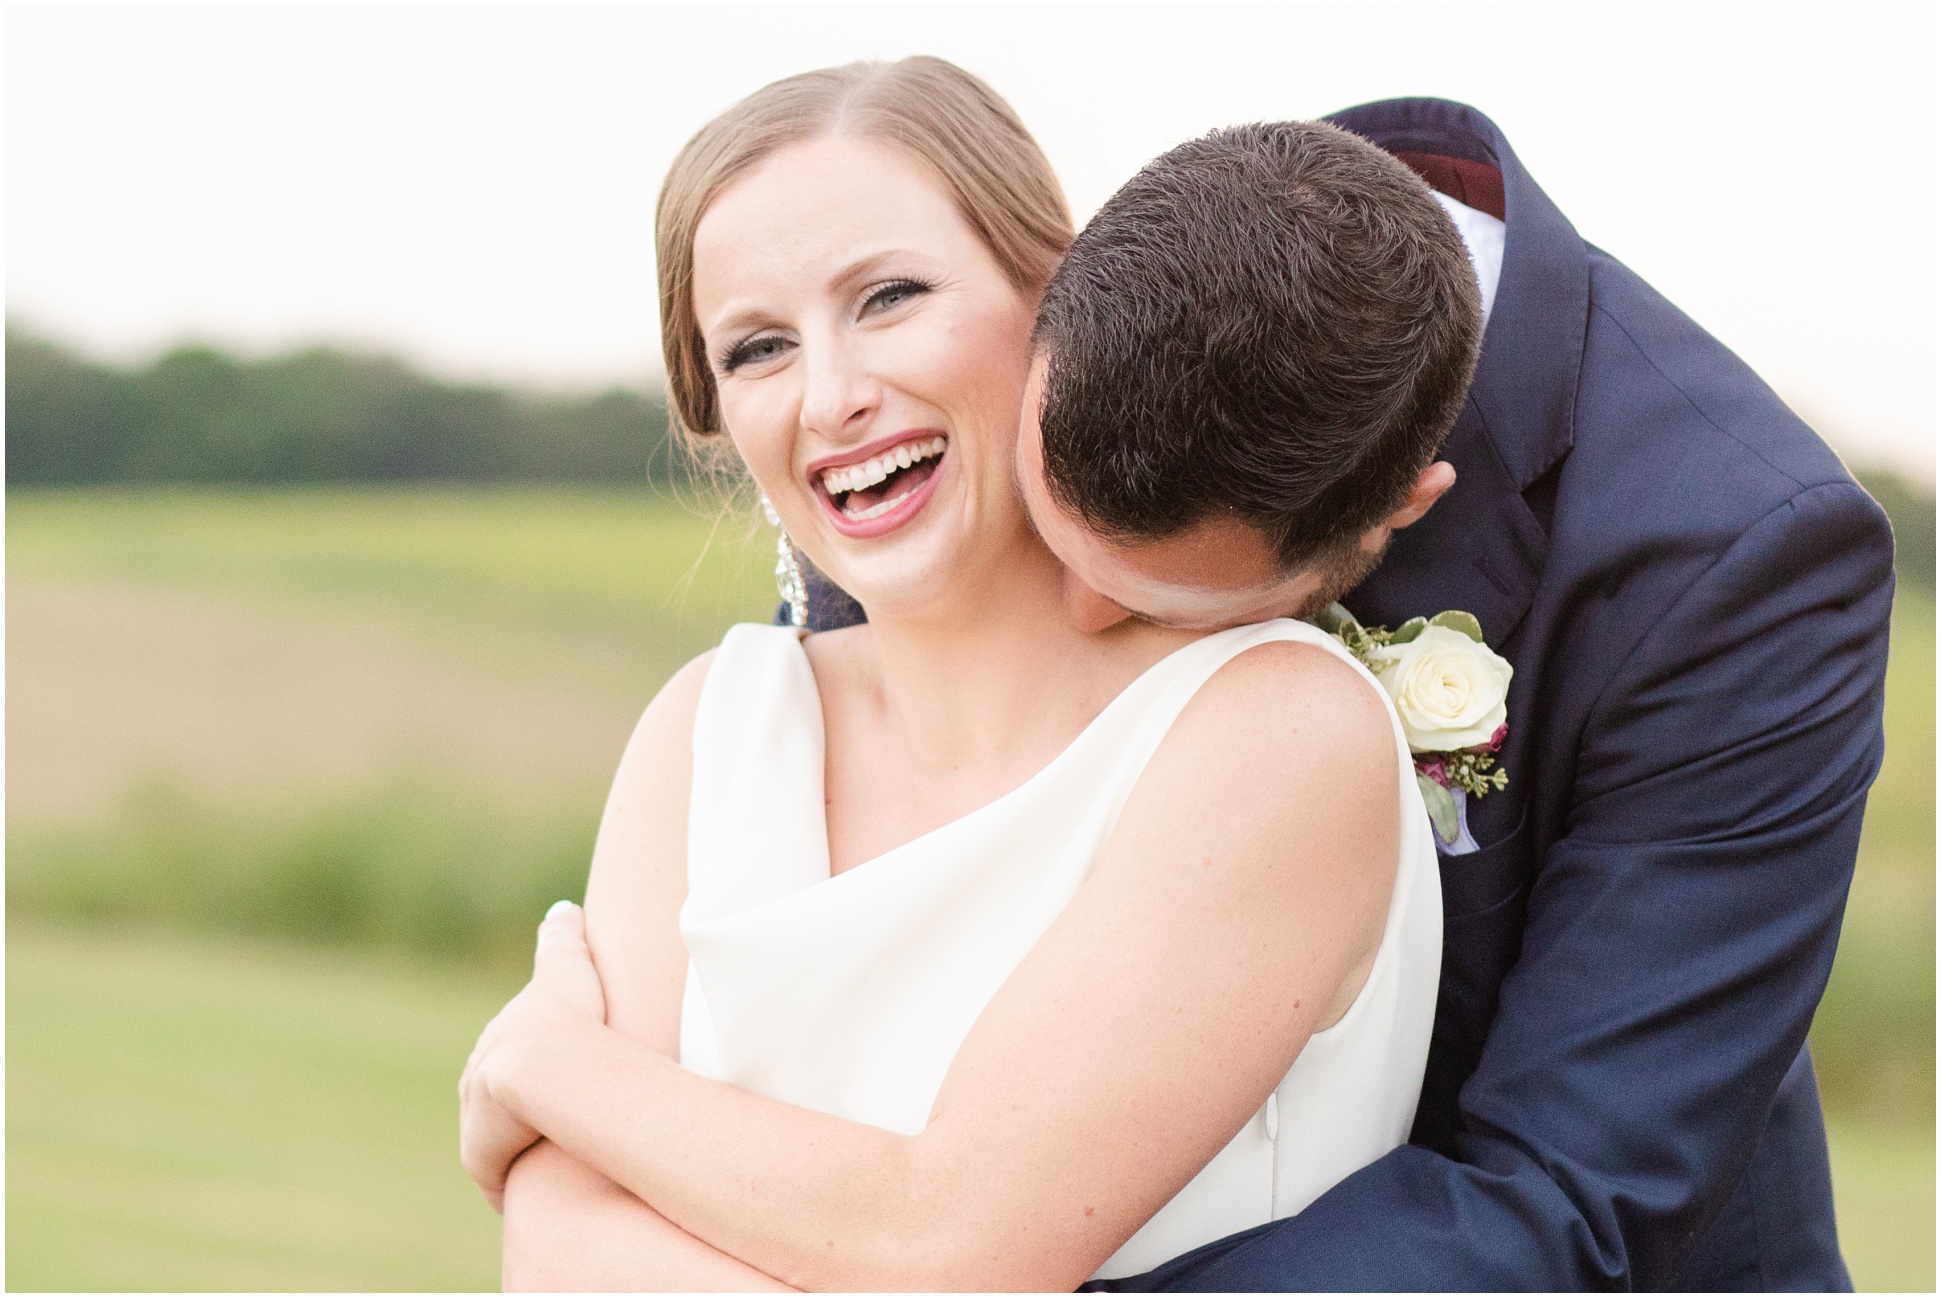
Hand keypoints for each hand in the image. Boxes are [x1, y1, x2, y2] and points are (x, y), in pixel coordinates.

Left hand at [460, 900, 610, 1211]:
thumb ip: (564, 941)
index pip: (506, 1066)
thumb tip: (564, 908)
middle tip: (560, 1140)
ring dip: (515, 1154)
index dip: (532, 1081)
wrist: (552, 1057)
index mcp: (500, 1037)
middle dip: (517, 1122)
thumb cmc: (572, 1011)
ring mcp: (476, 1109)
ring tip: (551, 1169)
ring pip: (494, 1140)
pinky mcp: (479, 1143)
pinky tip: (540, 1188)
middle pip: (494, 1106)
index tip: (554, 1098)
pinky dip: (513, 1178)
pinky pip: (495, 1171)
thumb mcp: (569, 969)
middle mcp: (478, 1070)